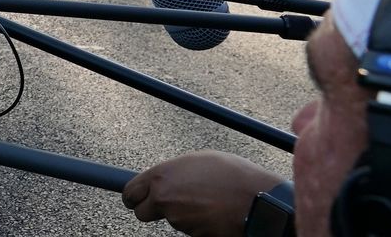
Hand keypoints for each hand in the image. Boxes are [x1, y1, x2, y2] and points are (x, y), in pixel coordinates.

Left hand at [122, 151, 281, 235]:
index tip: (138, 198)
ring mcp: (178, 221)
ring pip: (171, 220)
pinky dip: (198, 225)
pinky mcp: (193, 236)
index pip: (130, 193)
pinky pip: (190, 230)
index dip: (134, 196)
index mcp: (161, 177)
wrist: (260, 202)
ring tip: (206, 202)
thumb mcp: (198, 160)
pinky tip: (213, 215)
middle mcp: (164, 200)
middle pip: (142, 212)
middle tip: (169, 203)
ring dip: (182, 214)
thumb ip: (173, 172)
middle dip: (152, 209)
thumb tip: (163, 178)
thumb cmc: (234, 175)